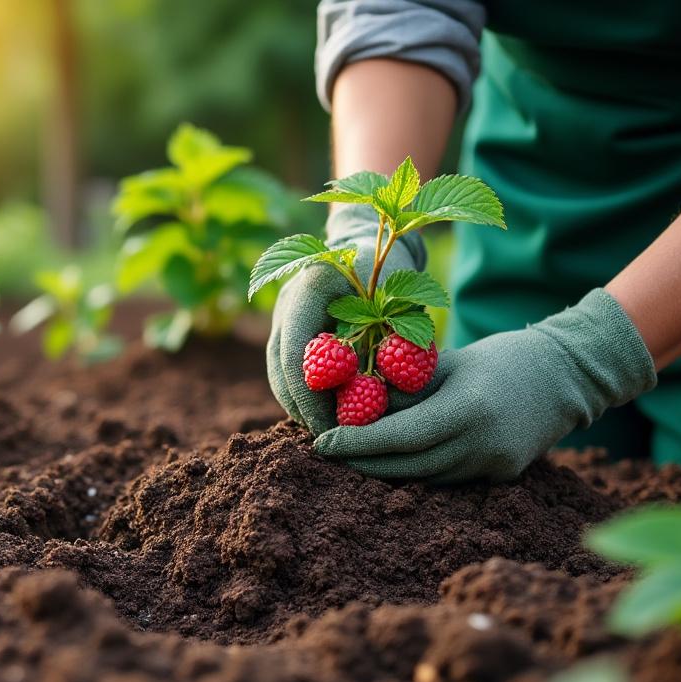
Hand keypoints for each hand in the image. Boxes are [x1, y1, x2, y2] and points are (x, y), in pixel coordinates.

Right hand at [267, 206, 425, 433]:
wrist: (368, 242)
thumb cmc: (392, 269)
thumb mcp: (402, 299)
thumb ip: (395, 340)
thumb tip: (386, 394)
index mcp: (309, 289)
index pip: (297, 357)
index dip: (312, 399)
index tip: (334, 428)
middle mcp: (287, 303)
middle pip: (280, 370)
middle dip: (303, 409)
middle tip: (330, 439)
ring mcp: (283, 316)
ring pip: (278, 372)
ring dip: (300, 405)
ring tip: (330, 430)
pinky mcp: (288, 328)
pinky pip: (287, 368)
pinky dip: (303, 393)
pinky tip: (327, 412)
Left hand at [312, 289, 656, 482]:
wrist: (563, 375)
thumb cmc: (497, 359)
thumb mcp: (446, 363)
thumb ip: (402, 387)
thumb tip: (350, 407)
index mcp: (467, 409)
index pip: (399, 437)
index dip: (357, 444)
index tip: (323, 444)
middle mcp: (481, 444)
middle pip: (407, 467)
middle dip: (362, 463)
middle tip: (326, 456)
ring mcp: (494, 466)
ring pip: (424, 478)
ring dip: (385, 472)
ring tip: (351, 458)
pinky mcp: (501, 477)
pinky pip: (446, 479)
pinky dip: (415, 472)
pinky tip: (389, 463)